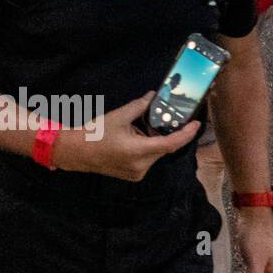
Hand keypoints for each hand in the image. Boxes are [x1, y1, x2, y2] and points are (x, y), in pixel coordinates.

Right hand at [53, 92, 200, 180]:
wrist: (76, 152)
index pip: (171, 144)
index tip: (196, 124)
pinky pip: (147, 160)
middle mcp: (142, 166)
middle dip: (162, 133)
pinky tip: (131, 141)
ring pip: (155, 154)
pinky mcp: (133, 176)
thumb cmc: (95, 133)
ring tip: (135, 130)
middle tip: (156, 119)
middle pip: (162, 148)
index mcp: (139, 151)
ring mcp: (138, 173)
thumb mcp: (117, 117)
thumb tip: (153, 97)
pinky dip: (145, 149)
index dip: (186, 134)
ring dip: (152, 141)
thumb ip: (138, 107)